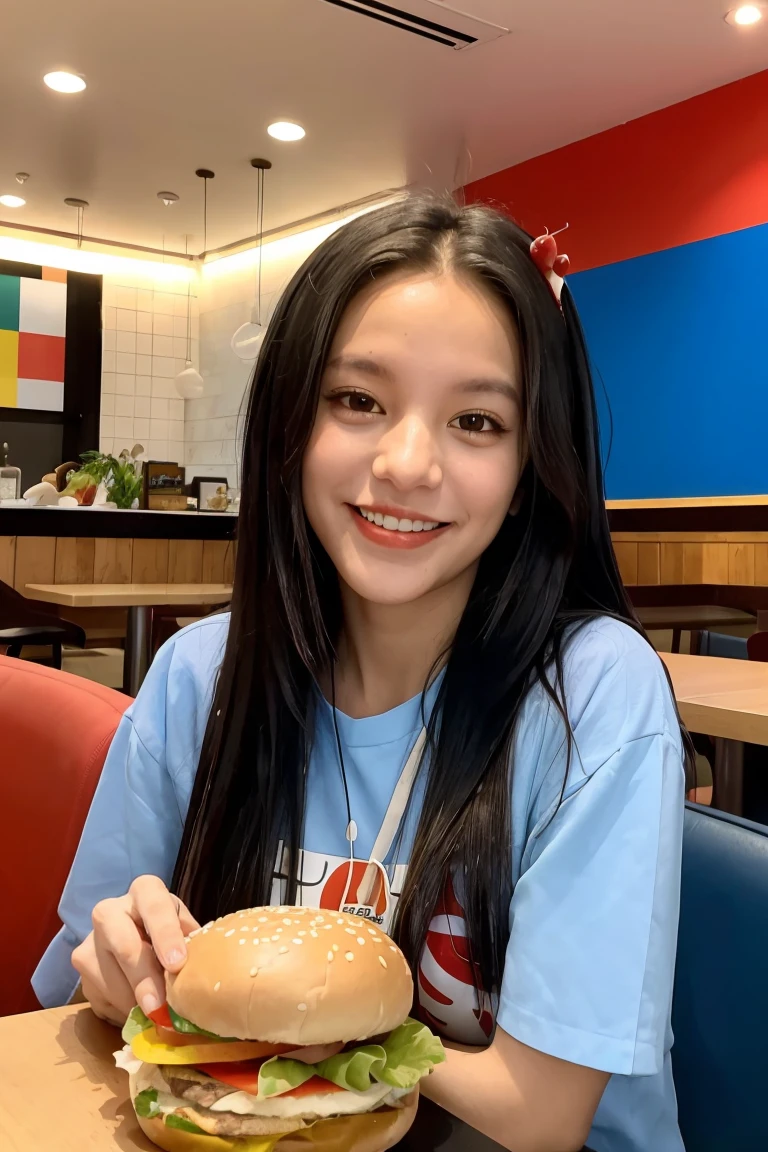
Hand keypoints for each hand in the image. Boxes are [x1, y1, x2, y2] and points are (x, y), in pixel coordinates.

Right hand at [71, 875, 199, 1026]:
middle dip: (142, 979)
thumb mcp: (184, 929)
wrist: (136, 935)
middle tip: (158, 1007)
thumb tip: (201, 978)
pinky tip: (136, 1012)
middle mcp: (110, 910)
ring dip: (132, 1003)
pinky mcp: (80, 968)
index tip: (177, 964)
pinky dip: (120, 1010)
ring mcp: (89, 939)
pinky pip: (99, 996)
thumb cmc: (170, 932)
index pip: (154, 906)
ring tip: (155, 1015)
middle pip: (124, 945)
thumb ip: (191, 946)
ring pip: (107, 977)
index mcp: (145, 892)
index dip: (166, 934)